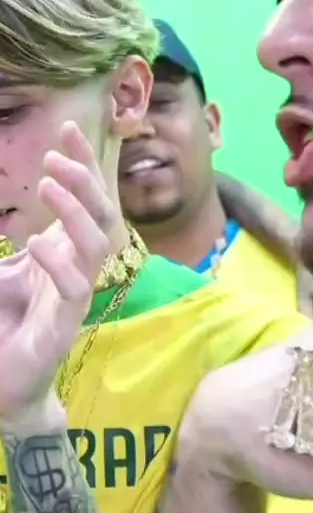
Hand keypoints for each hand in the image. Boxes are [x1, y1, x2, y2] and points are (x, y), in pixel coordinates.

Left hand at [0, 121, 113, 427]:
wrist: (6, 383)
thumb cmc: (5, 326)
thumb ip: (1, 244)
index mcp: (64, 251)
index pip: (87, 201)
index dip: (83, 165)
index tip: (68, 129)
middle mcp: (76, 268)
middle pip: (102, 215)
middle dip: (86, 181)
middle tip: (55, 156)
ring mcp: (74, 295)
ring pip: (97, 246)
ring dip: (77, 212)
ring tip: (49, 184)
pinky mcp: (66, 324)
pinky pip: (76, 287)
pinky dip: (58, 262)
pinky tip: (36, 244)